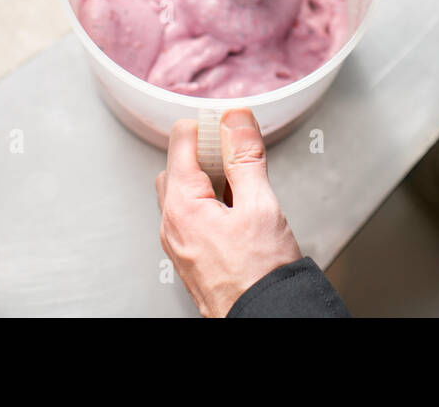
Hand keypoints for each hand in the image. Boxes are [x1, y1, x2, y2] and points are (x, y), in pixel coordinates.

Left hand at [156, 108, 302, 316]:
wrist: (265, 318)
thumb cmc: (259, 276)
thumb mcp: (260, 205)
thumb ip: (245, 158)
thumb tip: (235, 120)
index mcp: (182, 207)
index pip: (181, 141)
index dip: (209, 125)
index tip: (232, 124)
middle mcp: (173, 225)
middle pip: (178, 165)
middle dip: (206, 151)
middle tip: (237, 150)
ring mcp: (180, 243)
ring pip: (185, 192)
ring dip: (210, 177)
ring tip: (243, 181)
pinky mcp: (192, 255)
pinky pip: (193, 216)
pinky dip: (211, 201)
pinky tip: (239, 208)